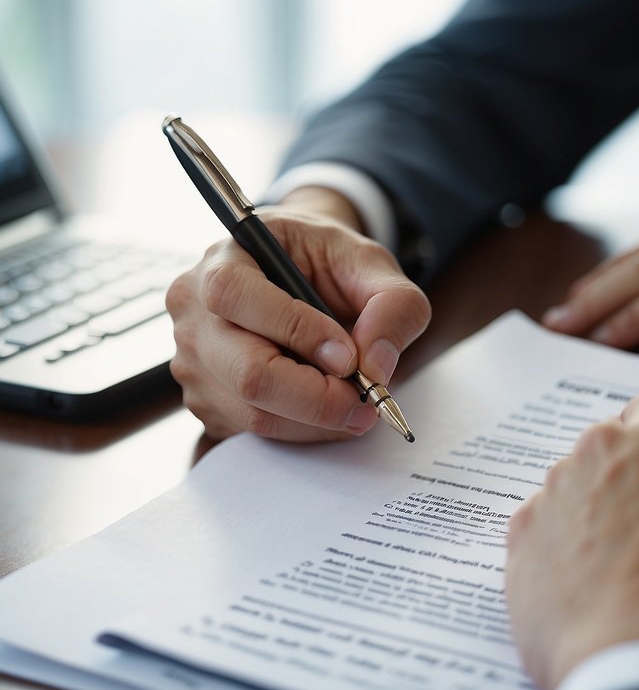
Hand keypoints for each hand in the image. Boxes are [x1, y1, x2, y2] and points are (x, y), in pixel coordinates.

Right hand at [165, 187, 430, 441]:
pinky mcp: (208, 401)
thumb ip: (393, 304)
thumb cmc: (330, 265)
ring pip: (253, 411)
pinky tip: (327, 408)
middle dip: (317, 396)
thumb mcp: (373, 265)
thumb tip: (376, 366)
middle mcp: (195, 311)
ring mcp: (194, 361)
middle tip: (366, 400)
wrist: (303, 276)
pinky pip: (254, 432)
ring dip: (316, 419)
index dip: (296, 331)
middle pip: (245, 371)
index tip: (349, 357)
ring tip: (356, 403)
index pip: (237, 295)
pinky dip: (302, 430)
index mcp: (225, 258)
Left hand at [506, 393, 638, 689]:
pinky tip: (594, 602)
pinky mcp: (518, 551)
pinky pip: (544, 541)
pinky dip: (562, 562)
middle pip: (612, 452)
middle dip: (634, 483)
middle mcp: (599, 454)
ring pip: (574, 495)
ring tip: (629, 582)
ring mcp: (551, 500)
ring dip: (596, 521)